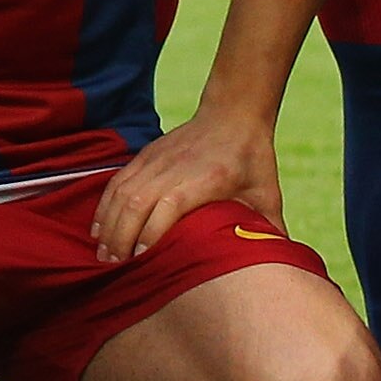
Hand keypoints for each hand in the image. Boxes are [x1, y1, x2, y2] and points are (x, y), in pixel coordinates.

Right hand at [94, 109, 280, 259]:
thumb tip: (280, 264)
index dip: (151, 234)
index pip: (168, 206)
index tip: (143, 261)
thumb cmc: (252, 158)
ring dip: (108, 225)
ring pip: (120, 193)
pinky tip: (99, 228)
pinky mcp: (144, 155)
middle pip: (135, 203)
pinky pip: (116, 183)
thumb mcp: (267, 194)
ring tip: (102, 254)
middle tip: (114, 267)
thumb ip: (269, 229)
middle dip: (120, 237)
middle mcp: (174, 168)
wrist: (233, 114)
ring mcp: (155, 160)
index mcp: (206, 179)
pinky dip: (104, 207)